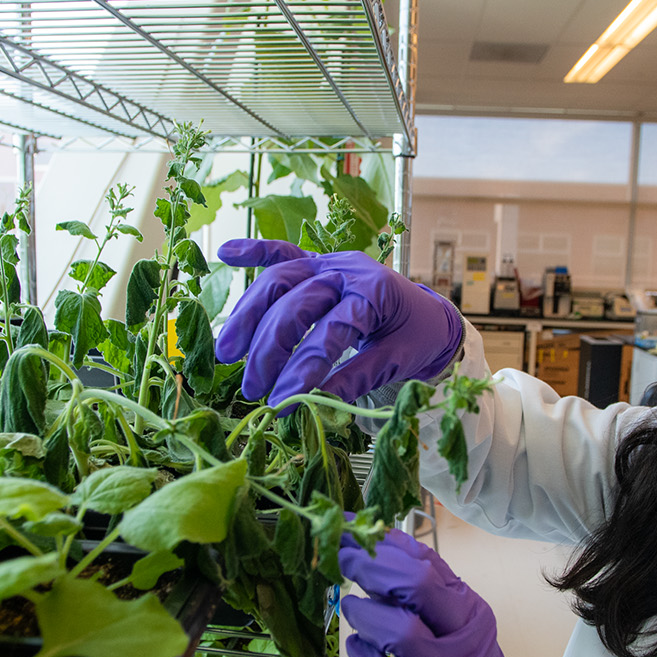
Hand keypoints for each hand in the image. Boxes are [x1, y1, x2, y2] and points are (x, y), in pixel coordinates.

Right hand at [213, 238, 462, 407]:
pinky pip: (283, 252)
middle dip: (268, 348)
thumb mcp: (397, 361)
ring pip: (279, 281)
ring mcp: (329, 263)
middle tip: (253, 389)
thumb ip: (357, 379)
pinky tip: (225, 252)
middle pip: (295, 303)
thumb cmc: (417, 338)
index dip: (302, 370)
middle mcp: (348, 270)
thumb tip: (315, 405)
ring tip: (227, 353)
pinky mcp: (318, 263)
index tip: (282, 403)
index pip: (329, 332)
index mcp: (374, 293)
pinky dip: (254, 251)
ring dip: (247, 315)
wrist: (431, 315)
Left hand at [338, 530, 522, 656]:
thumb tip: (381, 536)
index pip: (426, 563)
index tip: (347, 529)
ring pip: (402, 633)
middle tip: (342, 559)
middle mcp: (464, 639)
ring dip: (366, 615)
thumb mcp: (452, 624)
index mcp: (469, 610)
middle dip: (372, 567)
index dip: (381, 543)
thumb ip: (424, 585)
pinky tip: (356, 648)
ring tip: (350, 608)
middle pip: (418, 587)